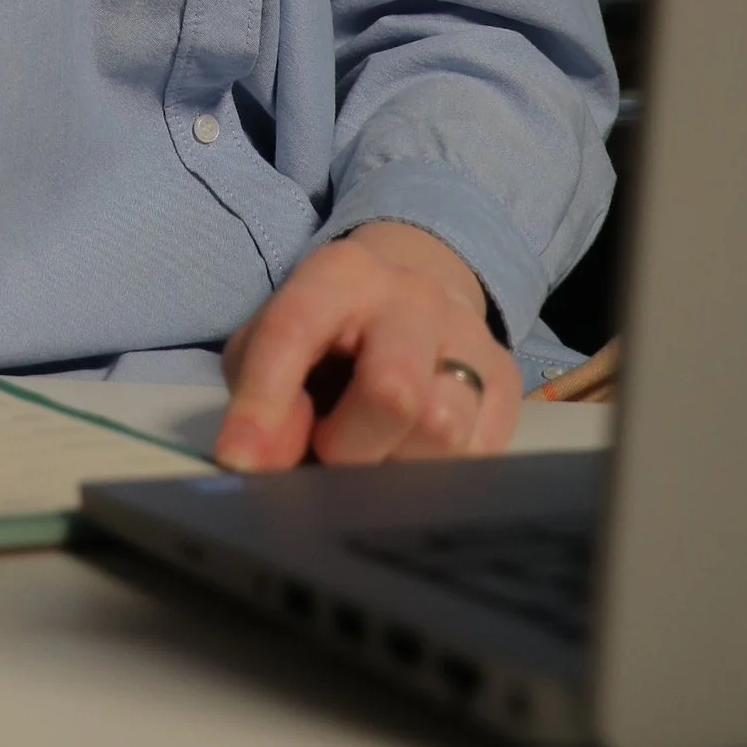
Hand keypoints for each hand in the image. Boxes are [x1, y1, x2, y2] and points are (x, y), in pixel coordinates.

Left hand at [215, 220, 518, 469]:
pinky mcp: (507, 377)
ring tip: (376, 452)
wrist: (412, 295)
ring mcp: (469, 333)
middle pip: (392, 392)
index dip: (263, 403)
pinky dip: (440, 473)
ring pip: (443, 428)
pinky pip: (480, 453)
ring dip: (397, 466)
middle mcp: (412, 295)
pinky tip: (414, 450)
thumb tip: (261, 459)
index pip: (295, 331)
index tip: (239, 461)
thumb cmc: (327, 333)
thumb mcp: (273, 344)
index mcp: (339, 273)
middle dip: (348, 448)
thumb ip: (257, 395)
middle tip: (329, 453)